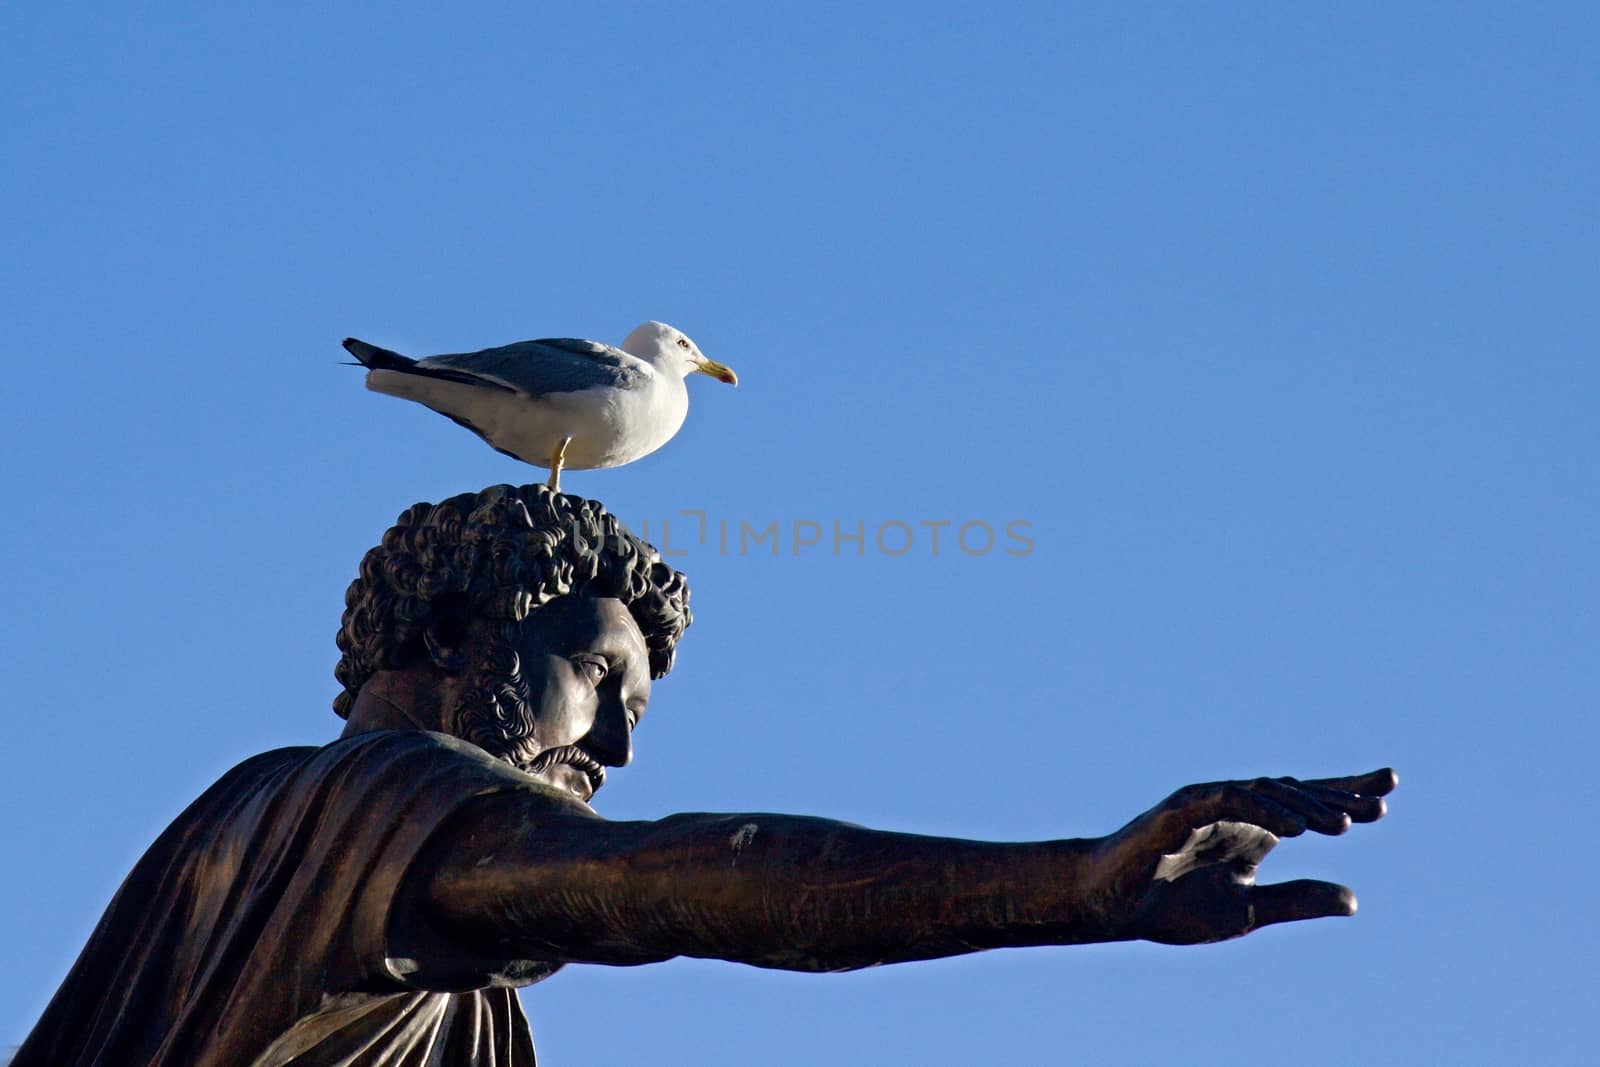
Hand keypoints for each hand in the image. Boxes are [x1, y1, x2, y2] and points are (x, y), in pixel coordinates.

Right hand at [1087, 768, 1396, 943]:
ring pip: (1265, 793)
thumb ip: (1297, 901)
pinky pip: (1228, 801)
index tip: (1387, 792)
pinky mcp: (1182, 808)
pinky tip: (1293, 828)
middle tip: (1379, 804)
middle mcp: (1236, 811)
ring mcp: (1208, 804)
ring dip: (1304, 806)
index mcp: (1253, 832)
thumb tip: (1356, 899)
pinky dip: (1261, 808)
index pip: (1305, 806)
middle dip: (1337, 795)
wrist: (1111, 906)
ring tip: (1344, 824)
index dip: (1344, 794)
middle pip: (1294, 793)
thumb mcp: (1248, 911)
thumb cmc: (1169, 905)